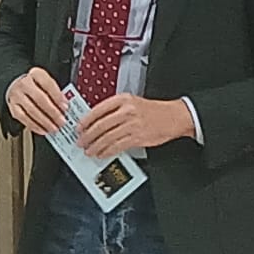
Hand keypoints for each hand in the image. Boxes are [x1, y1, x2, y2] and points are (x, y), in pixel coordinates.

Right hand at [5, 67, 67, 137]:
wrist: (17, 85)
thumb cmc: (36, 85)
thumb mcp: (47, 83)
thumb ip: (56, 93)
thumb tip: (65, 107)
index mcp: (36, 74)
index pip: (48, 84)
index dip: (58, 96)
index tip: (65, 107)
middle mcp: (24, 83)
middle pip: (40, 98)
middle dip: (52, 112)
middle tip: (61, 121)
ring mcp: (17, 95)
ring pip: (31, 110)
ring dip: (44, 121)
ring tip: (54, 128)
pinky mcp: (12, 107)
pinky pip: (23, 118)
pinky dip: (34, 125)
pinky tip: (42, 129)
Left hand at [76, 94, 193, 159]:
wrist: (174, 116)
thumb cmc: (154, 110)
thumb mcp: (133, 102)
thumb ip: (115, 109)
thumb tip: (96, 121)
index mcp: (123, 99)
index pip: (98, 110)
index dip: (86, 120)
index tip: (79, 127)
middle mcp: (127, 111)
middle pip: (101, 125)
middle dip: (88, 136)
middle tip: (81, 142)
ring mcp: (132, 125)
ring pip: (107, 137)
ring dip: (96, 146)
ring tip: (89, 151)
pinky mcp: (138, 137)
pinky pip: (118, 146)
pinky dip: (107, 151)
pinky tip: (102, 154)